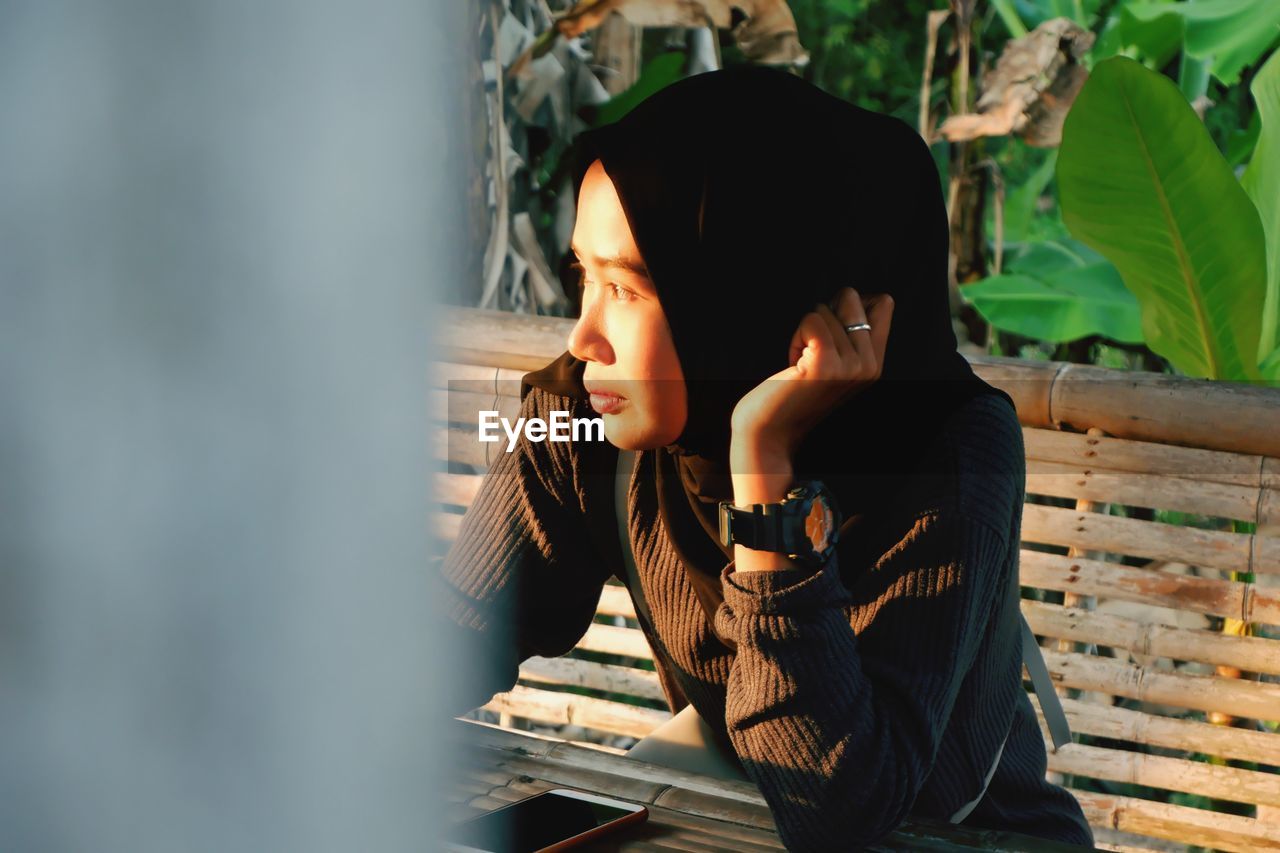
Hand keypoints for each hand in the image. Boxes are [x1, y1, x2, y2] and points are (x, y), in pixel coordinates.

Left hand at [731, 287, 894, 461]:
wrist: (770, 432)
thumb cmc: (792, 393)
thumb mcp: (832, 364)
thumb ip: (849, 336)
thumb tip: (850, 295)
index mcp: (876, 364)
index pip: (884, 304)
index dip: (849, 305)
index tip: (830, 334)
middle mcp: (870, 366)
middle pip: (852, 298)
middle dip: (824, 315)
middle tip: (811, 352)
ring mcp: (851, 366)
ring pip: (825, 310)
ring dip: (804, 333)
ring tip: (801, 365)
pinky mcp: (826, 363)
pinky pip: (812, 319)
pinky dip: (796, 337)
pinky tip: (793, 364)